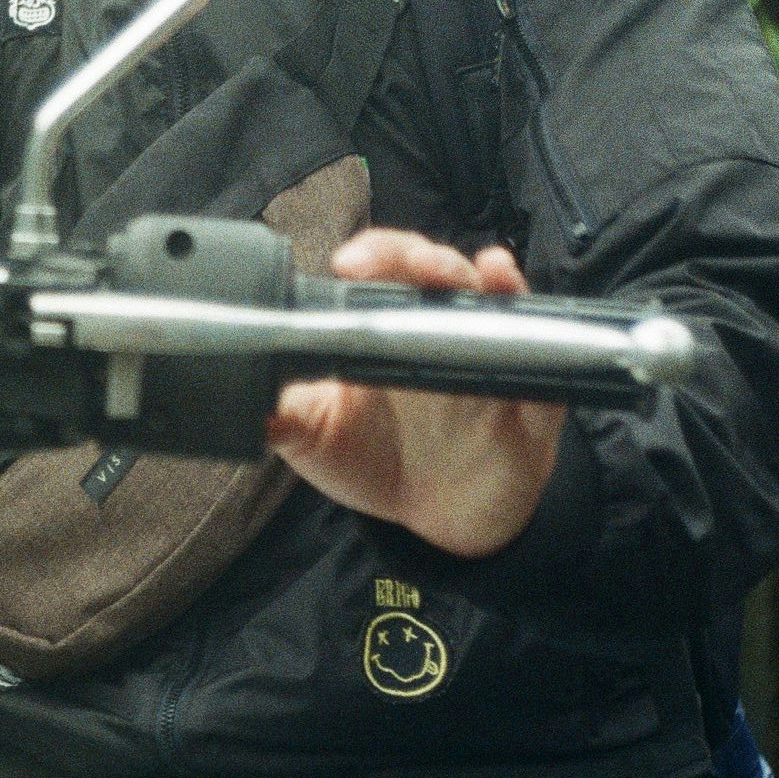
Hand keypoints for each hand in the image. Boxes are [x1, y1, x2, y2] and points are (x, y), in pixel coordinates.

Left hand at [264, 228, 563, 559]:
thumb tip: (241, 399)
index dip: (369, 256)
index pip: (379, 272)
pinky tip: (507, 286)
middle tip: (384, 264)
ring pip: (482, 294)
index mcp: (383, 330)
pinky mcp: (527, 389)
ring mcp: (485, 351)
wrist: (437, 524)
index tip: (346, 264)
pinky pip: (537, 343)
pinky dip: (527, 313)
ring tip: (446, 271)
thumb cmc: (376, 464)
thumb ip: (284, 417)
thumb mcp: (319, 443)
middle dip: (412, 253)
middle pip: (431, 269)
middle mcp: (436, 328)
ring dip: (465, 274)